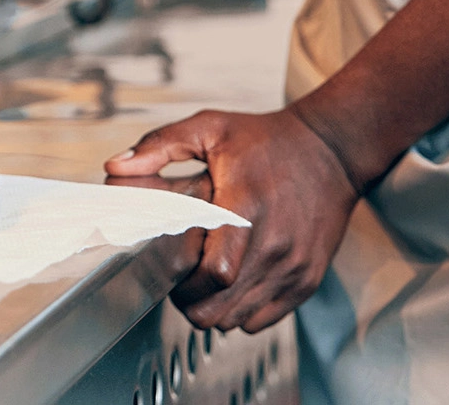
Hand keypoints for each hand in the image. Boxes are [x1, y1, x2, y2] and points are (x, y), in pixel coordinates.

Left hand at [105, 109, 358, 332]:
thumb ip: (161, 146)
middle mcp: (274, 244)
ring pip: (239, 321)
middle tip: (183, 281)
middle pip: (220, 307)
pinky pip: (264, 320)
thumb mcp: (211, 128)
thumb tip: (115, 167)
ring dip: (216, 309)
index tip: (172, 269)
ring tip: (208, 283)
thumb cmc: (269, 140)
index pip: (214, 273)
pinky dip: (243, 312)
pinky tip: (235, 285)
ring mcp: (294, 266)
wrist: (333, 150)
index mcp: (246, 208)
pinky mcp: (308, 279)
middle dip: (191, 302)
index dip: (184, 282)